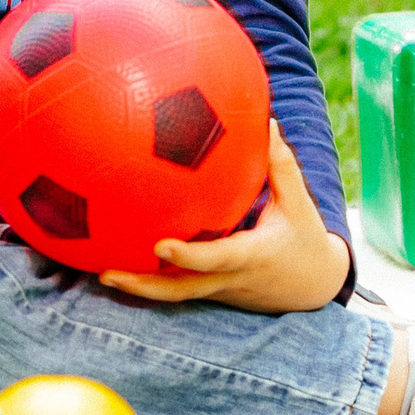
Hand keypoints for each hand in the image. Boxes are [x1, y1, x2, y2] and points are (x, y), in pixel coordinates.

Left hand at [99, 121, 350, 313]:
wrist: (314, 287)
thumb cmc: (305, 237)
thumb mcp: (298, 203)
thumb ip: (279, 163)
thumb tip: (266, 120)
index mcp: (251, 256)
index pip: (215, 259)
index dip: (188, 255)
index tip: (159, 244)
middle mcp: (229, 279)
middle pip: (180, 291)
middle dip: (143, 286)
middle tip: (107, 272)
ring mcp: (218, 290)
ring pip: (172, 294)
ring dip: (137, 287)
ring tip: (100, 271)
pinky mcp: (211, 293)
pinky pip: (177, 287)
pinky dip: (150, 280)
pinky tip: (118, 260)